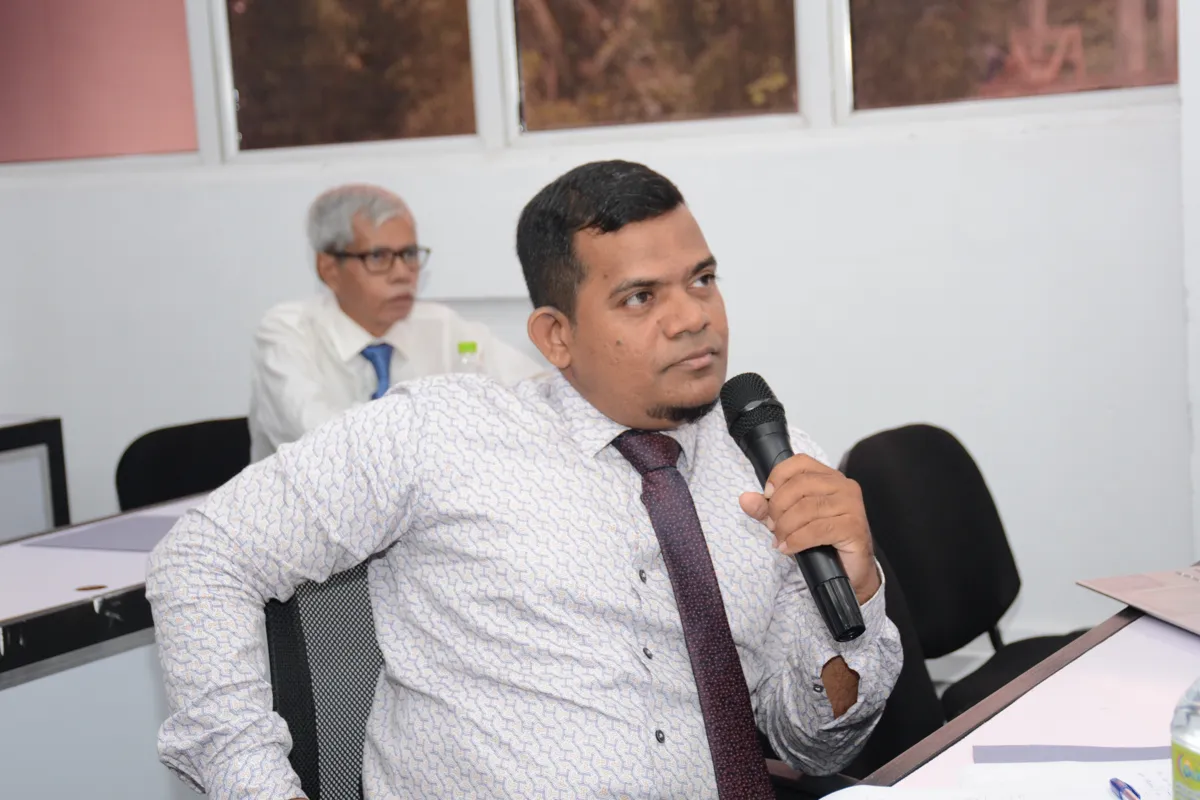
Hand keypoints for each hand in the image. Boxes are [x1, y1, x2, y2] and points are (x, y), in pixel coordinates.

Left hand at [739, 454, 880, 604]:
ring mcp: (852, 506)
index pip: (799, 462)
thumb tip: (745, 499)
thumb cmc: (822, 541)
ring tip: (780, 540)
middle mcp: (843, 486)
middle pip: (800, 485)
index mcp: (829, 477)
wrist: (850, 571)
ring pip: (806, 508)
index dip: (778, 476)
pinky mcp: (854, 527)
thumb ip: (767, 509)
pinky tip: (789, 548)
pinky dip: (796, 540)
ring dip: (786, 526)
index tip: (767, 496)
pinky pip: (816, 530)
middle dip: (778, 507)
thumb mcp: (789, 521)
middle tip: (772, 526)